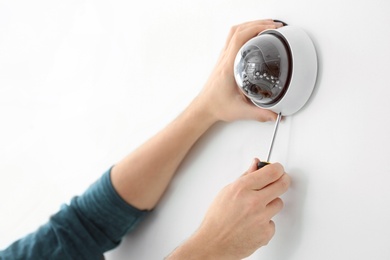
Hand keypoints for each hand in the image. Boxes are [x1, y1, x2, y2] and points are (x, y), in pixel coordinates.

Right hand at [167, 159, 289, 258]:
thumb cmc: (217, 219)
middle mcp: (253, 202)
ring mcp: (261, 218)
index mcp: (242, 188)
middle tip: (280, 180)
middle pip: (282, 185)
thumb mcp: (227, 192)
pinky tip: (254, 222)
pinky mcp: (266, 232)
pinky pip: (273, 222)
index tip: (278, 169)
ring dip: (271, 203)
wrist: (213, 243)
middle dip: (282, 180)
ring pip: (278, 203)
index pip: (271, 172)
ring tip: (256, 208)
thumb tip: (255, 165)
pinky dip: (266, 222)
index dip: (278, 168)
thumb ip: (245, 177)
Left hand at [195, 19, 283, 122]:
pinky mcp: (223, 61)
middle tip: (273, 25)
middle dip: (257, 23)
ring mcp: (223, 58)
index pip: (240, 38)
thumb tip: (275, 115)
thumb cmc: (216, 106)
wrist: (204, 107)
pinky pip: (232, 40)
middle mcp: (224, 59)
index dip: (256, 28)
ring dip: (249, 25)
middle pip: (238, 31)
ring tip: (265, 26)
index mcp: (228, 67)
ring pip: (234, 33)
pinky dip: (244, 33)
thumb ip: (259, 114)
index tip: (270, 28)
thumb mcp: (240, 111)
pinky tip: (252, 38)